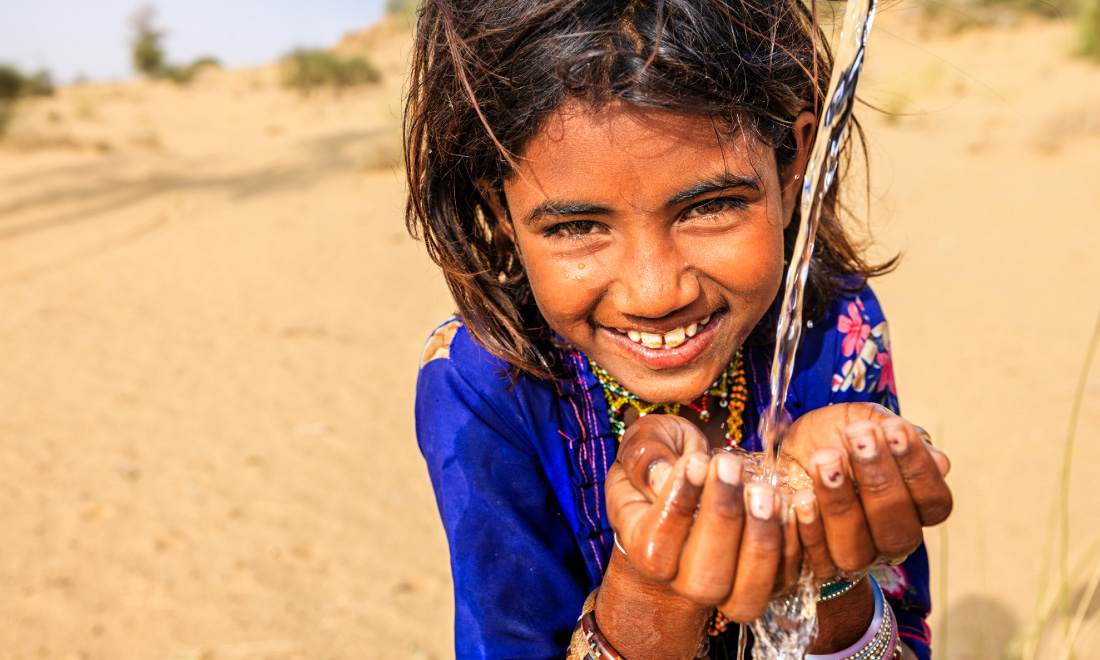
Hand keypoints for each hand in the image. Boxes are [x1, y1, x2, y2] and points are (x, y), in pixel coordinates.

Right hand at [605, 415, 800, 621]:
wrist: (693, 483)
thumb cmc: (665, 460)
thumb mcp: (645, 444)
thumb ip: (645, 456)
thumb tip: (663, 476)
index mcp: (643, 547)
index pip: (655, 548)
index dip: (677, 507)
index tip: (696, 463)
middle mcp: (680, 580)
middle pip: (703, 581)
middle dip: (722, 520)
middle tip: (731, 469)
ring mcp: (726, 588)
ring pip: (746, 595)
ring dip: (760, 539)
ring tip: (764, 490)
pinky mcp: (765, 583)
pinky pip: (783, 579)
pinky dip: (793, 542)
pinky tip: (792, 502)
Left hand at [783, 406, 952, 578]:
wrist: (781, 453)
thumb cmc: (829, 437)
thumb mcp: (858, 421)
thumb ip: (891, 434)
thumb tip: (939, 462)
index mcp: (914, 507)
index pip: (934, 502)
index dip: (917, 468)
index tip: (892, 429)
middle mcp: (889, 539)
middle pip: (899, 531)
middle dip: (879, 480)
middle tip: (857, 438)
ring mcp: (854, 557)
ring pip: (856, 549)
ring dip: (841, 502)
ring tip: (825, 459)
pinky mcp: (815, 565)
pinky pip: (815, 557)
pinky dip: (809, 526)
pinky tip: (801, 495)